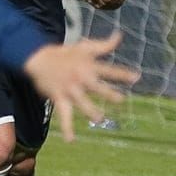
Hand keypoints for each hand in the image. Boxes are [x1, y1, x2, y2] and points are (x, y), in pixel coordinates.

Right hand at [22, 32, 139, 141]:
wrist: (40, 59)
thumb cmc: (66, 53)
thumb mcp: (86, 46)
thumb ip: (105, 44)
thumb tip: (120, 35)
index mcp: (89, 66)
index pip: (109, 70)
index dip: (122, 73)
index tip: (136, 77)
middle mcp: (81, 79)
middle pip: (96, 87)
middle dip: (108, 93)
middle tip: (120, 100)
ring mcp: (70, 90)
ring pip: (81, 102)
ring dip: (90, 111)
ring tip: (99, 118)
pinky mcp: (59, 99)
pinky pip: (64, 116)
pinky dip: (67, 128)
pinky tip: (71, 140)